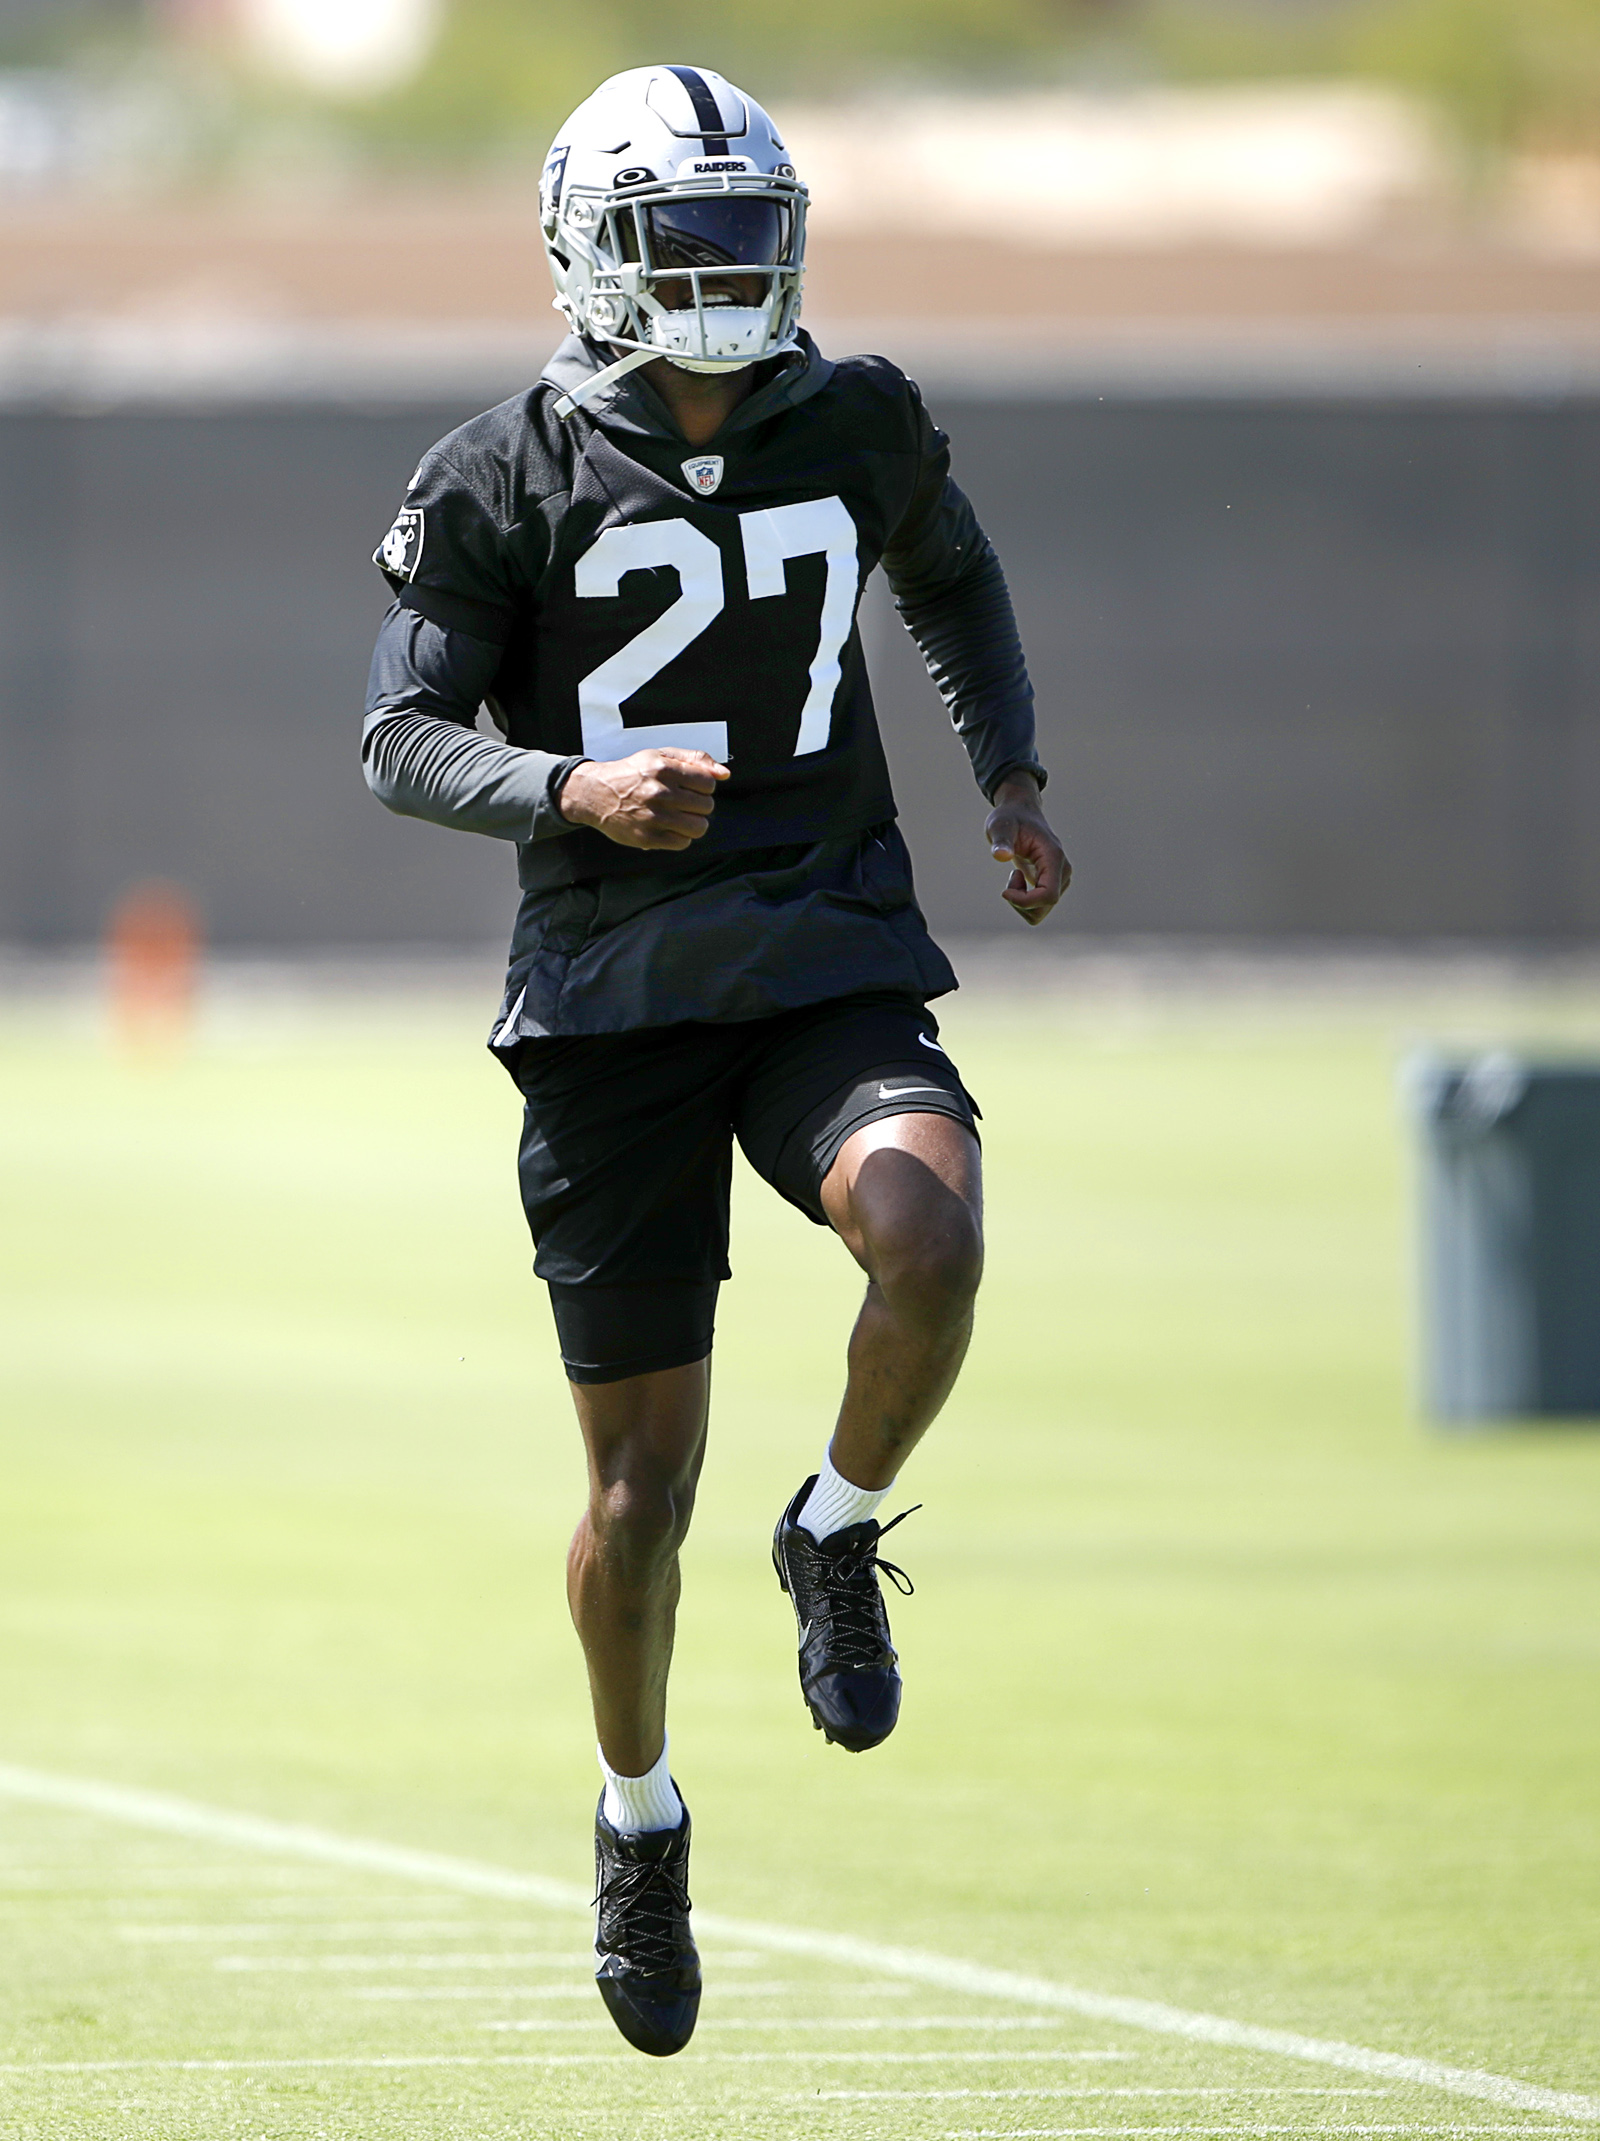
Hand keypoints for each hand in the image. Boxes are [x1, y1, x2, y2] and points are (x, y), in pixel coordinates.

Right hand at [557, 748, 729, 850]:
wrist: (596, 793)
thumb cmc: (632, 773)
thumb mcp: (660, 756)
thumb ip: (694, 760)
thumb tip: (724, 773)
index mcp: (664, 769)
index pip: (708, 783)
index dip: (704, 787)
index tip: (692, 788)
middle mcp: (659, 792)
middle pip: (706, 806)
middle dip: (699, 805)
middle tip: (683, 803)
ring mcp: (653, 817)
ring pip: (699, 827)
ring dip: (694, 823)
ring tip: (680, 817)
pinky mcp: (647, 837)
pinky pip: (683, 843)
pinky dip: (681, 837)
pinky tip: (669, 828)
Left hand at [985, 772, 1069, 925]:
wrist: (1020, 813)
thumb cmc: (1010, 818)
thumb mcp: (1000, 826)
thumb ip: (1001, 840)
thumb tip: (1001, 855)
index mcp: (1053, 857)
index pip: (1048, 895)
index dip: (1025, 901)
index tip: (1004, 891)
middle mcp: (1062, 870)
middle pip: (1044, 907)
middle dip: (1020, 902)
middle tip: (1010, 878)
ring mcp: (1060, 879)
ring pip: (1040, 911)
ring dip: (1020, 901)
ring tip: (1014, 875)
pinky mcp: (1053, 883)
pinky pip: (1038, 907)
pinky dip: (1022, 900)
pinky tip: (1018, 878)